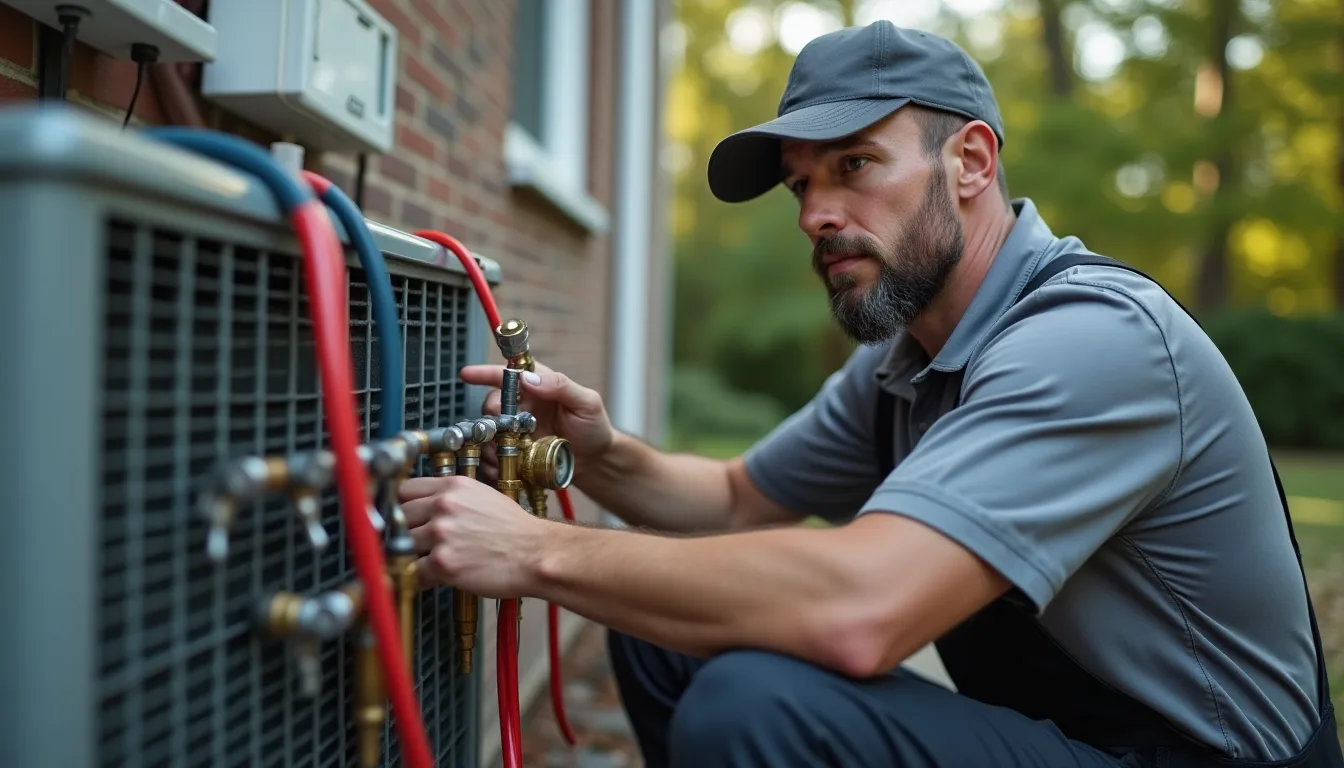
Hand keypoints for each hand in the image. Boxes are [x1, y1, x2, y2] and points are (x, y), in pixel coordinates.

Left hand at [400, 475, 545, 598]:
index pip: (405, 489)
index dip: (403, 505)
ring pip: (403, 545)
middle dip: (405, 531)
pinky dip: (420, 578)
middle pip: (399, 516)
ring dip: (412, 556)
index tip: (405, 517)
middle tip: (416, 544)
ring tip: (428, 562)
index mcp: (453, 486)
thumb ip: (452, 498)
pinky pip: (413, 572)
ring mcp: (441, 533)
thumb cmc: (515, 530)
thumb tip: (427, 508)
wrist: (535, 554)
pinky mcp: (443, 562)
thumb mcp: (483, 497)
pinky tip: (434, 578)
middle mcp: (444, 505)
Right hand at [459, 361, 613, 484]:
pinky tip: (499, 467)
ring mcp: (517, 429)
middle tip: (503, 428)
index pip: (508, 373)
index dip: (485, 372)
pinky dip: (492, 460)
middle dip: (492, 415)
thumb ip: (560, 386)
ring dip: (490, 440)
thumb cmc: (594, 427)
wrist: (596, 462)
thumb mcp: (586, 402)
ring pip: (489, 430)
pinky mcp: (515, 451)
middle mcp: (523, 405)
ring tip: (502, 452)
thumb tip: (528, 378)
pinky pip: (494, 453)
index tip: (467, 375)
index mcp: (539, 385)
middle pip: (493, 404)